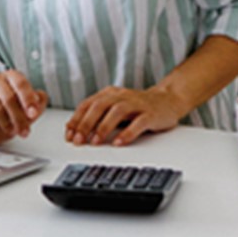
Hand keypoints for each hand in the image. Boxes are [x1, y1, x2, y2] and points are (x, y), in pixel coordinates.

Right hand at [0, 71, 48, 145]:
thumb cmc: (6, 111)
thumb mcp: (25, 108)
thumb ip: (38, 103)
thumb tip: (41, 98)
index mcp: (10, 77)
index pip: (20, 82)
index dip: (28, 98)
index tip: (33, 113)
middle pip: (9, 98)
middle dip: (19, 118)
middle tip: (24, 130)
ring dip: (6, 124)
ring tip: (9, 129)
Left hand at [65, 86, 184, 145]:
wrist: (168, 100)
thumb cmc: (137, 107)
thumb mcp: (114, 108)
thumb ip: (96, 116)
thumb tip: (73, 130)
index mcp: (109, 94)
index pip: (88, 104)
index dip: (76, 119)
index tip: (69, 134)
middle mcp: (121, 96)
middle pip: (99, 106)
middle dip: (86, 124)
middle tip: (79, 140)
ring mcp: (137, 104)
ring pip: (117, 111)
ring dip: (104, 127)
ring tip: (96, 142)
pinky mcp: (151, 113)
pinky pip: (139, 122)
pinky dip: (128, 133)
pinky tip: (119, 142)